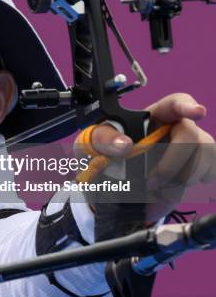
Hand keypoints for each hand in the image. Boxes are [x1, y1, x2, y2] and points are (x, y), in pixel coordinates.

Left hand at [75, 93, 215, 221]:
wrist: (108, 187)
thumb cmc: (105, 156)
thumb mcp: (93, 143)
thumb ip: (103, 139)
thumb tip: (124, 144)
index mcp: (152, 117)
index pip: (175, 103)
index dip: (187, 105)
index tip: (197, 112)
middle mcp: (175, 131)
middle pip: (192, 136)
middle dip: (173, 162)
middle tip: (151, 181)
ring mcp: (190, 151)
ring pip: (204, 157)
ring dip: (180, 179)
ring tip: (153, 189)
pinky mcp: (195, 172)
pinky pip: (206, 176)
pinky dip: (184, 189)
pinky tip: (165, 193)